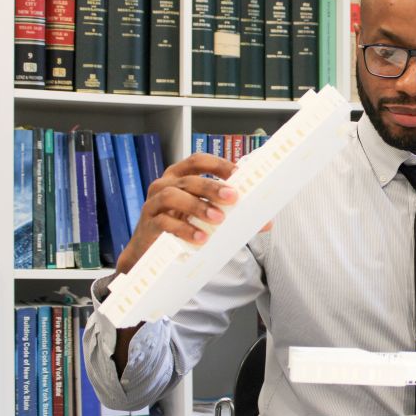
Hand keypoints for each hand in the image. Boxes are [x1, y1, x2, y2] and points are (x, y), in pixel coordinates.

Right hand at [116, 153, 237, 273]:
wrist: (151, 255)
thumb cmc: (181, 227)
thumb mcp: (204, 217)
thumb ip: (231, 215)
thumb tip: (267, 224)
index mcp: (179, 177)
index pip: (197, 161)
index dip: (217, 164)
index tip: (238, 173)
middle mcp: (164, 185)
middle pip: (189, 179)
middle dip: (212, 187)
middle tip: (233, 197)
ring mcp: (153, 204)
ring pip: (173, 195)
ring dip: (197, 206)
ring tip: (218, 219)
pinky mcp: (148, 224)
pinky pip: (164, 222)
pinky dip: (184, 229)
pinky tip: (200, 238)